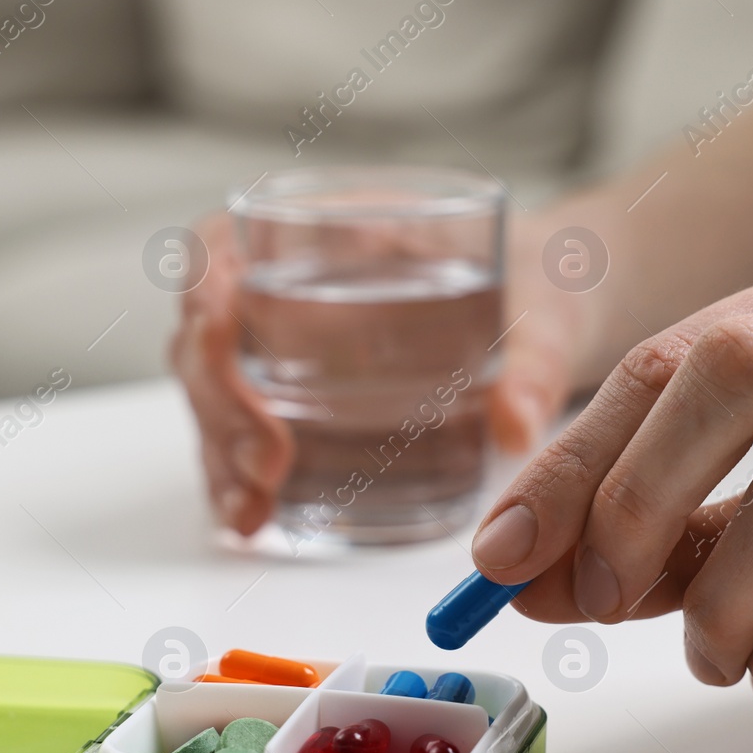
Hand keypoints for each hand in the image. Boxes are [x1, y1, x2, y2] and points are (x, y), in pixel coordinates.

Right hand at [170, 209, 591, 534]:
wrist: (548, 318)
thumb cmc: (536, 286)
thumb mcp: (546, 308)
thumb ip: (533, 361)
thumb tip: (516, 426)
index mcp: (327, 232)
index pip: (224, 245)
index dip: (204, 283)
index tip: (218, 327)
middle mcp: (284, 291)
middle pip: (206, 338)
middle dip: (222, 401)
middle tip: (267, 462)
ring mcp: (282, 354)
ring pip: (215, 400)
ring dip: (221, 456)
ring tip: (251, 512)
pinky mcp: (296, 409)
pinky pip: (244, 443)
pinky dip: (241, 482)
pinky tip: (254, 521)